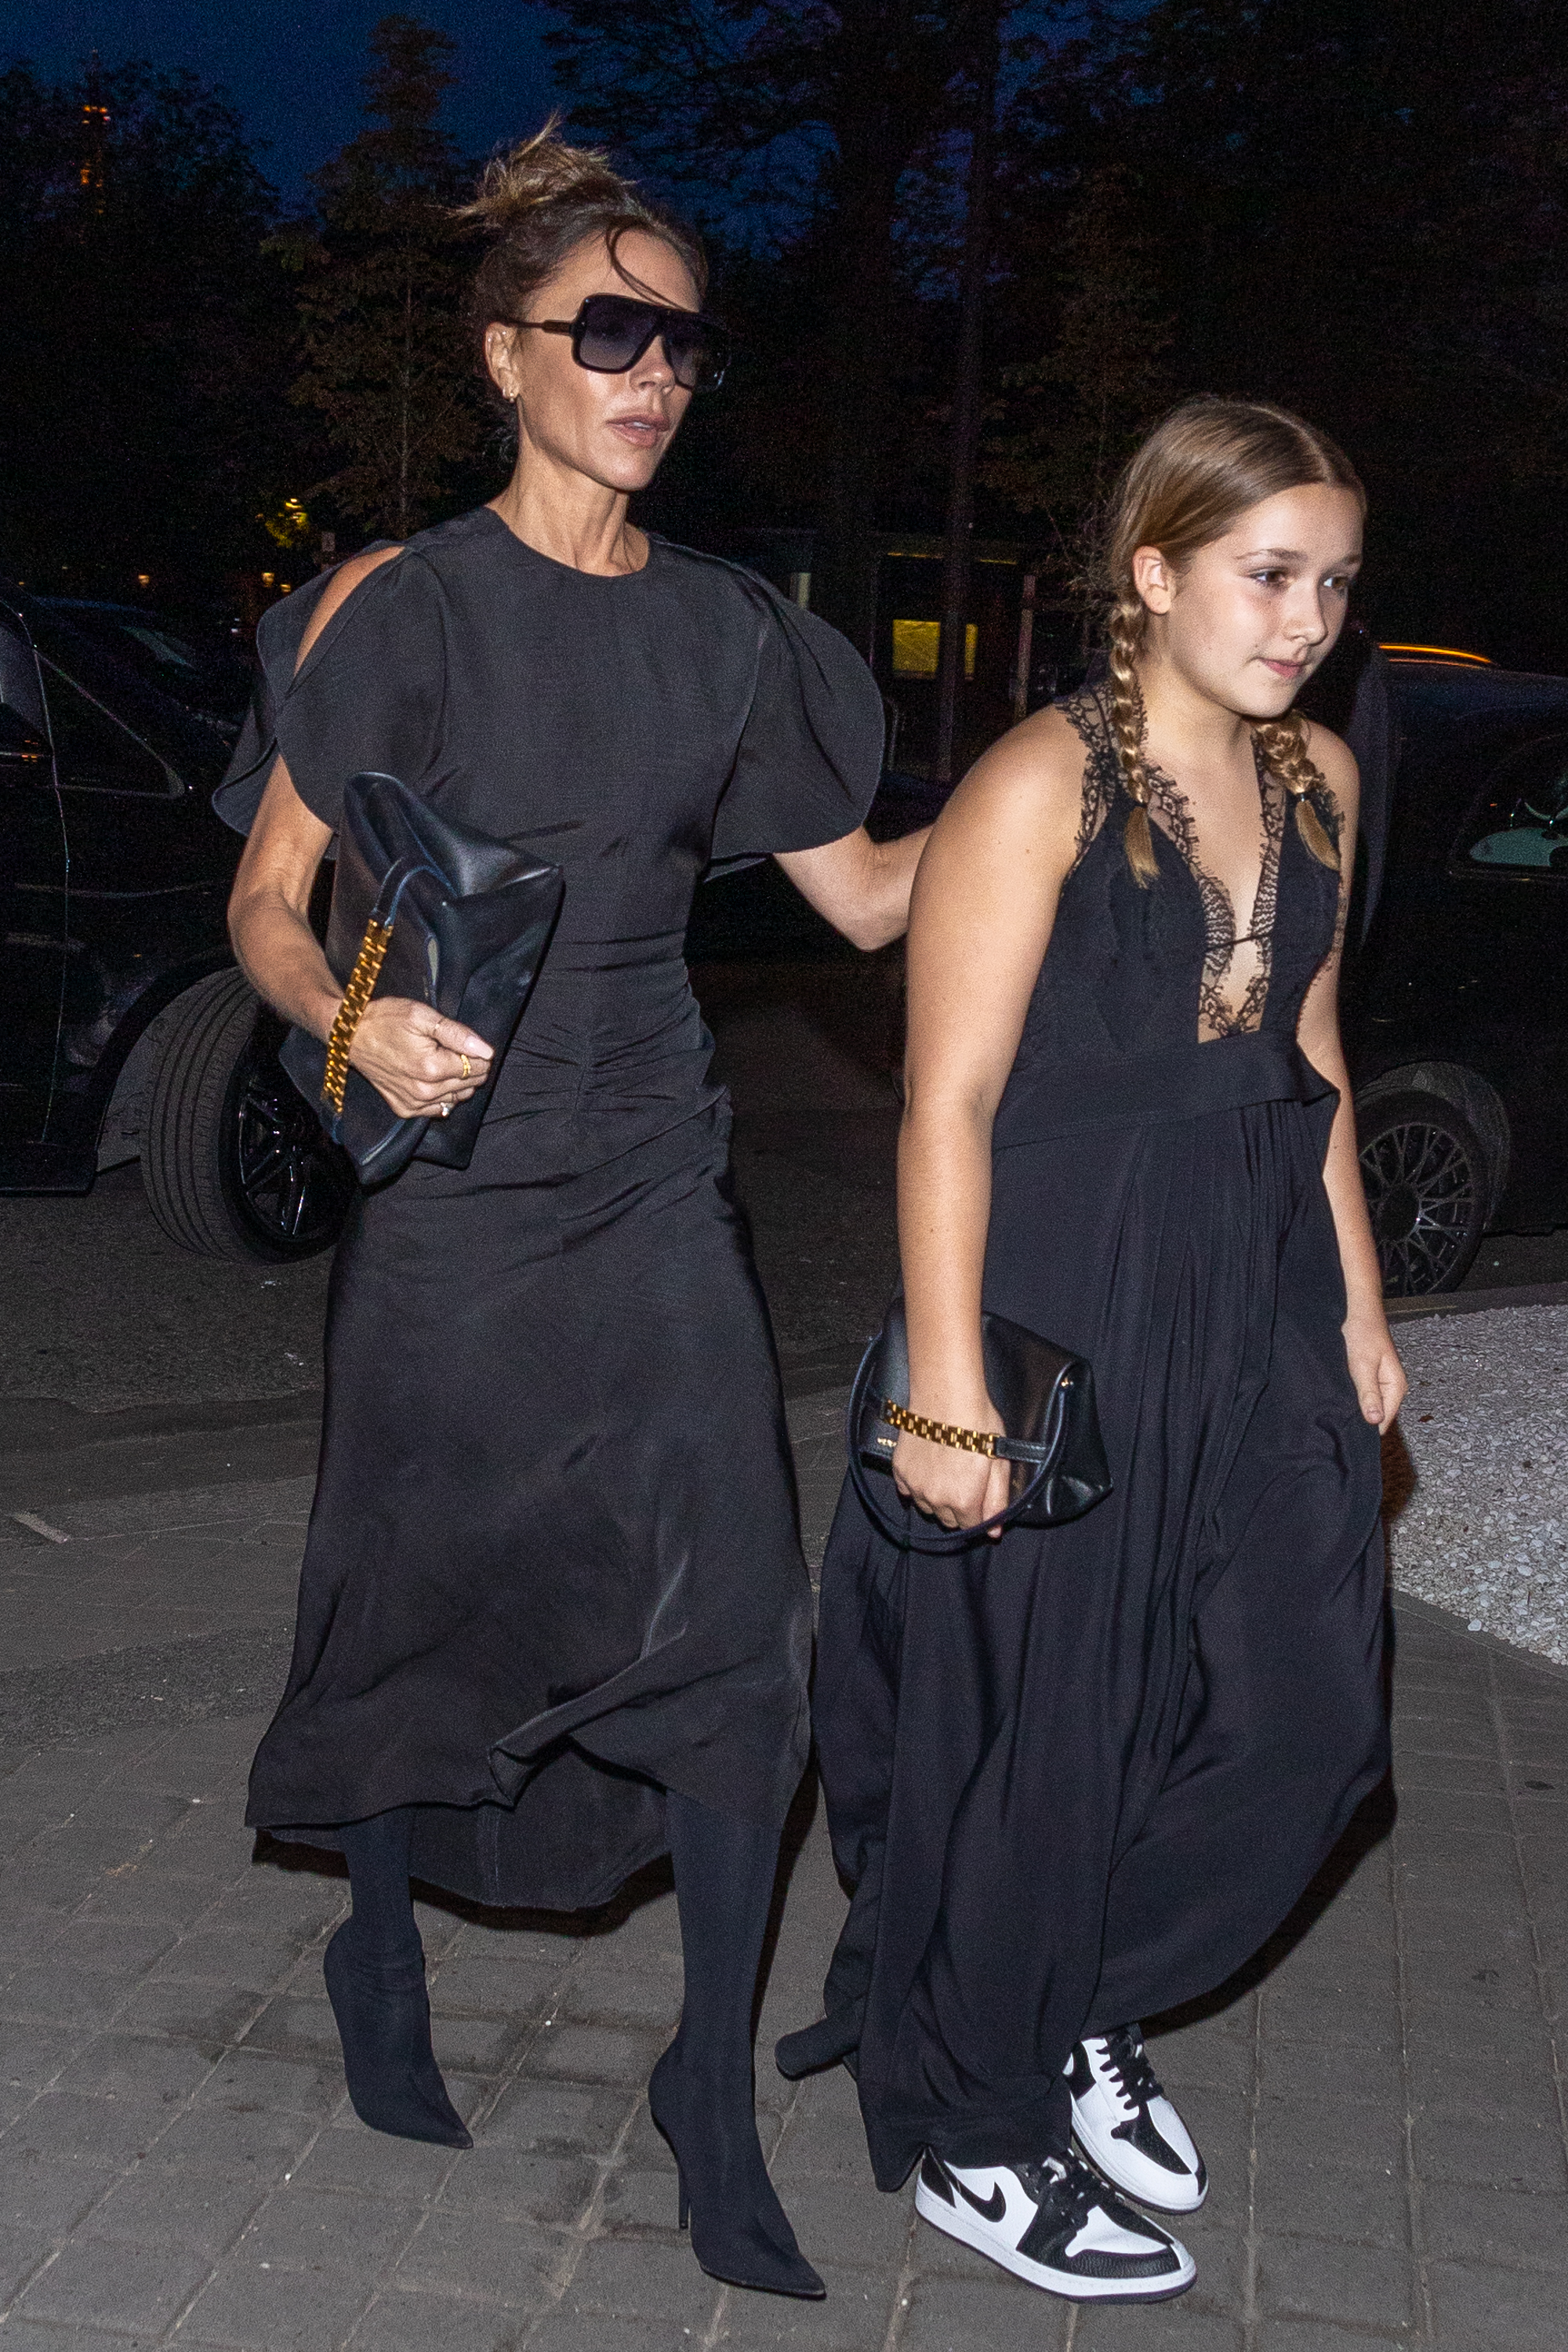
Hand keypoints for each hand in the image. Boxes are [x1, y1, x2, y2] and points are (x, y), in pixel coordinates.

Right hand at [346, 998, 492, 1120]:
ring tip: (444, 1062)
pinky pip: (438, 1109)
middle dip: (470, 1068)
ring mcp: (413, 1103)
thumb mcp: (422, 1016)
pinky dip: (442, 1096)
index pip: (476, 1068)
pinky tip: (434, 1079)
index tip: (469, 1045)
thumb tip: (486, 1051)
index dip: (479, 1055)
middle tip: (457, 1051)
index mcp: (431, 1068)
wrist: (351, 1035)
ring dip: (459, 1083)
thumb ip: (457, 1034)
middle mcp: (424, 1091)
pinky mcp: (404, 1109)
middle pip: (469, 1084)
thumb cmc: (385, 1020)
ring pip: (457, 1098)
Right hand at [892, 1407, 1011, 1538]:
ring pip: (928, 1507)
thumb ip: (997, 1501)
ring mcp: (914, 1486)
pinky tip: (929, 1468)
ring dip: (938, 1498)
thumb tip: (995, 1530)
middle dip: (959, 1507)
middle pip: (949, 1520)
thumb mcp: (999, 1463)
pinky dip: (918, 1485)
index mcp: (963, 1500)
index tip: (979, 1496)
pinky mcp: (900, 1471)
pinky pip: (908, 1491)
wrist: (945, 1396)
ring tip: (947, 1471)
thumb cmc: (977, 1424)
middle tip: (966, 1479)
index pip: (971, 1526)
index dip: (979, 1513)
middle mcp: (936, 1499)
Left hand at [1343, 1309, 1406, 1432]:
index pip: (1385, 1420)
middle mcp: (1393, 1387)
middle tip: (1342, 1417)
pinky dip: (1356, 1397)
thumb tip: (1375, 1420)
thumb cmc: (1364, 1335)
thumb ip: (1369, 1393)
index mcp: (1396, 1387)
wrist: (1360, 1314)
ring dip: (1358, 1406)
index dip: (1369, 1427)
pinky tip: (1345, 1395)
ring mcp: (1383, 1383)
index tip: (1351, 1430)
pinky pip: (1366, 1395)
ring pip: (1371, 1405)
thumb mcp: (1363, 1366)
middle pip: (1379, 1414)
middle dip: (1363, 1417)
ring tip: (1342, 1405)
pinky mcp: (1373, 1378)